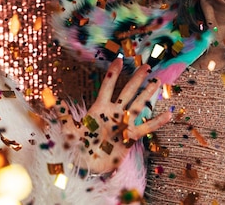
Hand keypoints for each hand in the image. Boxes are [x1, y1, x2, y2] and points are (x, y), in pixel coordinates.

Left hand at [60, 59, 170, 173]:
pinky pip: (145, 128)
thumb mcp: (69, 131)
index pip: (107, 87)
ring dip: (147, 94)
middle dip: (136, 79)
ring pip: (138, 105)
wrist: (86, 165)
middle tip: (146, 65)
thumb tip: (56, 102)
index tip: (120, 59)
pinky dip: (156, 122)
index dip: (113, 73)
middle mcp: (113, 113)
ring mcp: (122, 124)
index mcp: (99, 109)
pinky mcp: (130, 137)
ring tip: (157, 82)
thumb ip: (64, 117)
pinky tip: (168, 115)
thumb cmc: (77, 146)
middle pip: (126, 92)